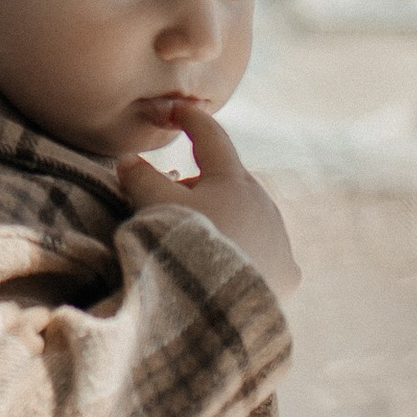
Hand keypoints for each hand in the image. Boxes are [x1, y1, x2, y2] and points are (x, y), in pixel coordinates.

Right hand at [114, 104, 298, 296]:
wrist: (216, 305)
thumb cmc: (184, 246)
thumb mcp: (153, 206)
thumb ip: (140, 177)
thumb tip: (129, 160)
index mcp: (233, 179)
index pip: (211, 136)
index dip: (190, 120)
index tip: (175, 111)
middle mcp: (264, 202)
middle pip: (229, 182)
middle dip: (201, 185)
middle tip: (172, 201)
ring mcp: (279, 238)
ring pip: (249, 216)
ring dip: (225, 218)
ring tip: (199, 237)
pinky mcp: (287, 272)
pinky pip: (266, 252)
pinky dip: (248, 251)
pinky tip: (233, 265)